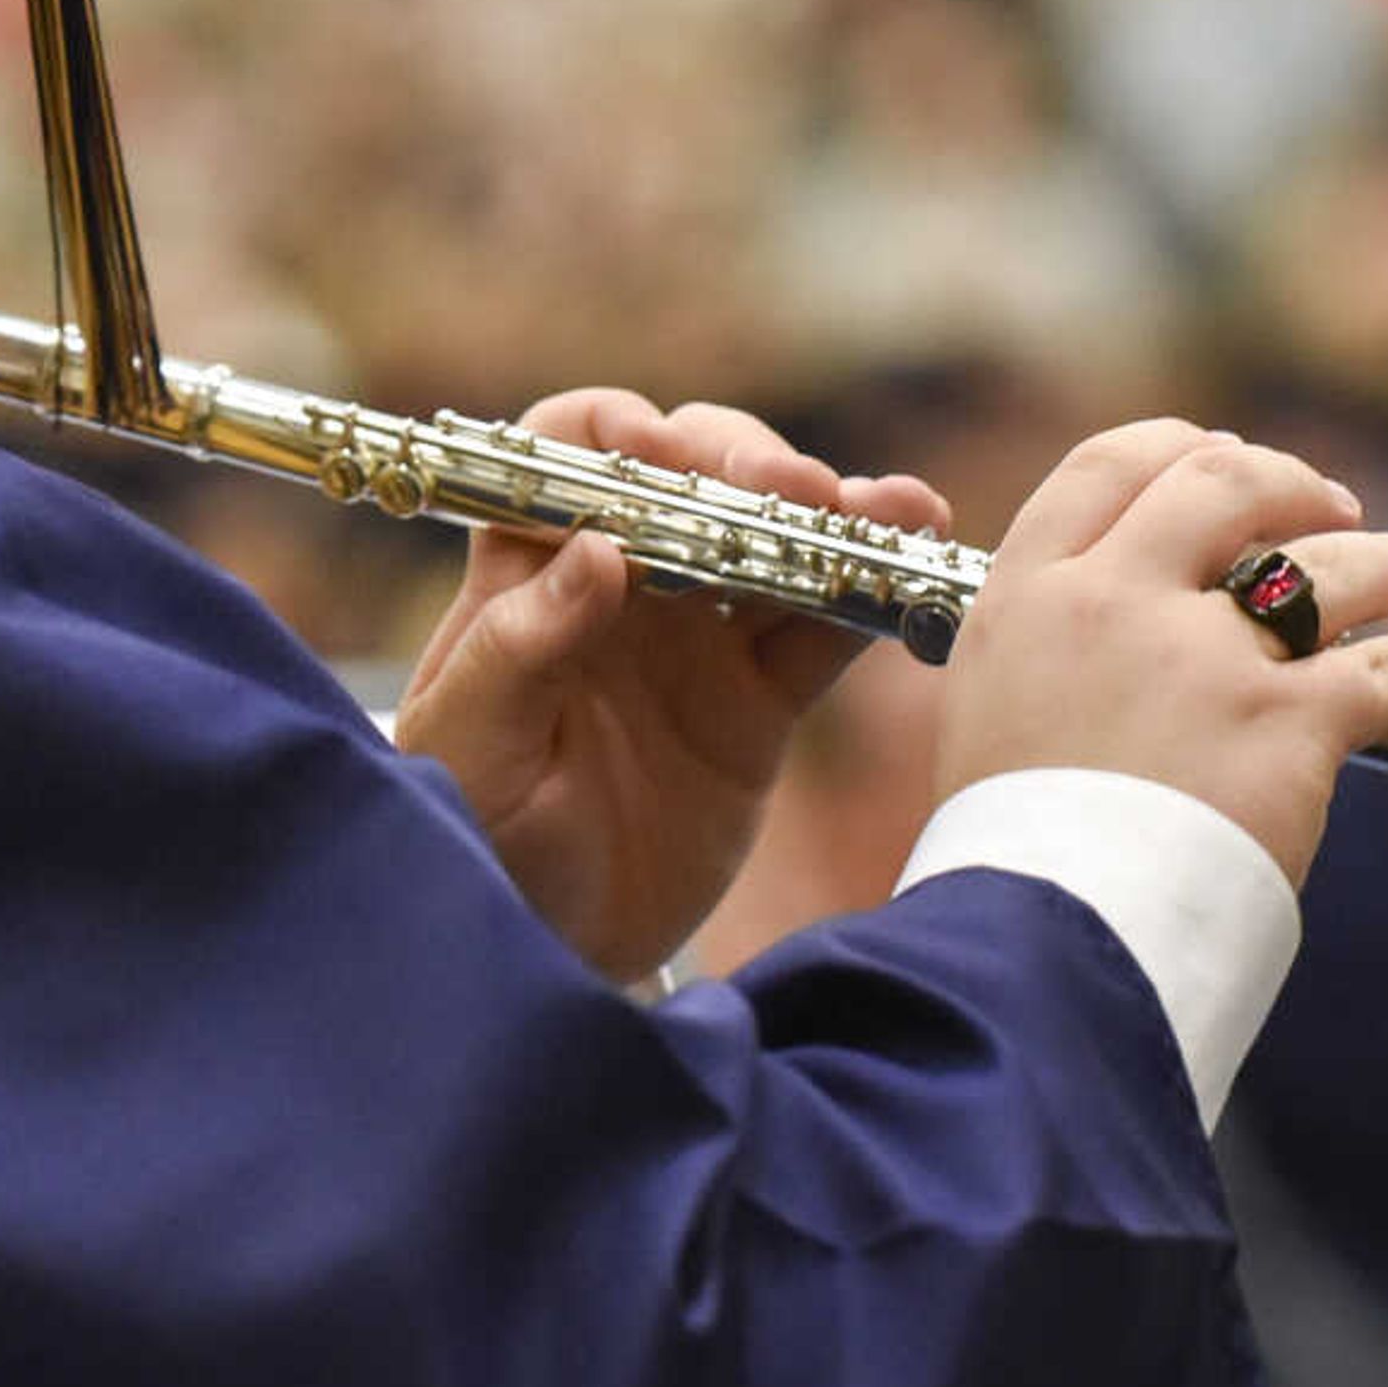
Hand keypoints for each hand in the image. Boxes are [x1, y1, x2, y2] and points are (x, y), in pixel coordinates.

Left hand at [397, 392, 949, 982]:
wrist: (543, 953)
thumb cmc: (475, 838)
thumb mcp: (469, 751)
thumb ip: (518, 651)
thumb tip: (597, 550)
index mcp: (526, 572)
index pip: (565, 453)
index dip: (615, 433)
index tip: (659, 452)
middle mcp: (618, 583)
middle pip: (690, 477)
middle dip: (742, 467)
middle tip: (785, 493)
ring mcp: (695, 637)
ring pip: (771, 541)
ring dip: (832, 512)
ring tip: (888, 510)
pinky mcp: (757, 703)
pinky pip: (822, 629)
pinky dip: (871, 590)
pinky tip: (918, 557)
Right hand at [932, 419, 1387, 885]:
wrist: (1046, 940)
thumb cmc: (1013, 850)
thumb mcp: (991, 711)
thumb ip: (1045, 645)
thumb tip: (1102, 620)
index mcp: (1027, 595)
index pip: (1108, 467)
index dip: (1179, 447)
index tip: (1221, 455)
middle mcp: (1113, 604)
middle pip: (1222, 486)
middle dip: (1292, 482)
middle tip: (1333, 505)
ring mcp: (1202, 658)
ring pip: (1326, 566)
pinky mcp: (1282, 724)